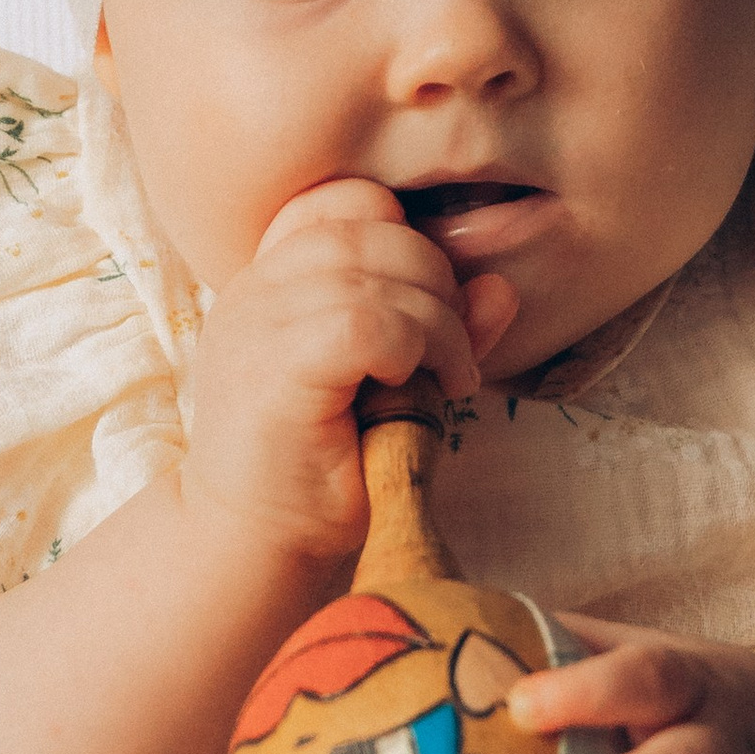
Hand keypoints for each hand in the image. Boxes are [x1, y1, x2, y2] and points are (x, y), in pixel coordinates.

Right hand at [182, 179, 515, 562]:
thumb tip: (501, 289)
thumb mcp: (391, 385)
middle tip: (454, 351)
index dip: (402, 236)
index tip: (429, 306)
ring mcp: (254, 326)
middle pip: (367, 224)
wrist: (253, 552)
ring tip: (449, 376)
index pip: (341, 201)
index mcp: (269, 282)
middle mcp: (253, 291)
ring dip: (438, 321)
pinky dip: (416, 347)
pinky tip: (426, 388)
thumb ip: (439, 330)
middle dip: (436, 278)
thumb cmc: (321, 473)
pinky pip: (364, 322)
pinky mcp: (272, 371)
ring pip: (375, 273)